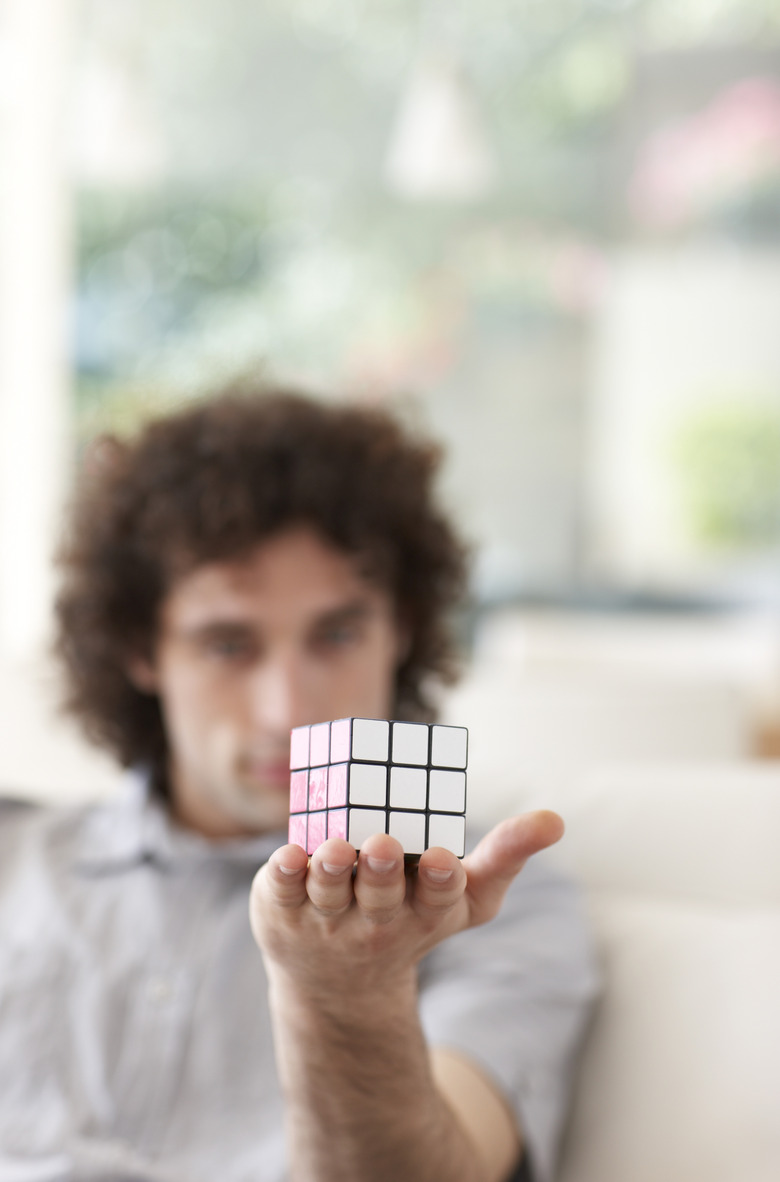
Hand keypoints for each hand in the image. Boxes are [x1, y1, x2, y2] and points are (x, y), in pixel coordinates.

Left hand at [249, 811, 563, 1004]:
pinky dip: (282, 876)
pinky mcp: (282, 912)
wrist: (338, 982)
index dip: (436, 879)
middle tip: (380, 843)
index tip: (437, 858)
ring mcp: (326, 921)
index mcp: (424, 913)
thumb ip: (506, 856)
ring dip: (331, 870)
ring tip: (334, 849)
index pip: (436, 898)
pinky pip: (280, 893)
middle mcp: (376, 922)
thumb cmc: (410, 919)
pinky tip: (287, 856)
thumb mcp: (465, 898)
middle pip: (380, 896)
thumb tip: (555, 820)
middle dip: (380, 871)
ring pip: (329, 893)